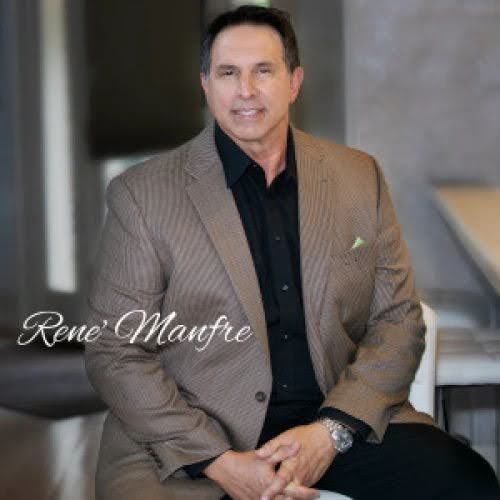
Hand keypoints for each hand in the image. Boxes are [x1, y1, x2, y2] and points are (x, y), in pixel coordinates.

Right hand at [204, 447, 320, 499]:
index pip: (294, 492)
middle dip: (299, 499)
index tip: (316, 492)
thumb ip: (284, 451)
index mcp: (272, 484)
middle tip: (309, 496)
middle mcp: (267, 498)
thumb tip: (298, 446)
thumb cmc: (246, 463)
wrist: (227, 470)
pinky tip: (280, 498)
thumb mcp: (266, 456)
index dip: (307, 493)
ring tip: (296, 497)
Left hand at [255, 422, 336, 499]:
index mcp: (292, 464)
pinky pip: (301, 491)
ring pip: (295, 494)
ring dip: (286, 497)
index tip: (264, 497)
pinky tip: (287, 492)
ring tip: (277, 498)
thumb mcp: (286, 437)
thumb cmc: (306, 436)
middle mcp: (300, 475)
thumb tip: (259, 453)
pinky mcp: (311, 481)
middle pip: (289, 493)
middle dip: (278, 498)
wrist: (327, 439)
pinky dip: (294, 494)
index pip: (280, 480)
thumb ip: (272, 447)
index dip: (272, 490)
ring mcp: (306, 480)